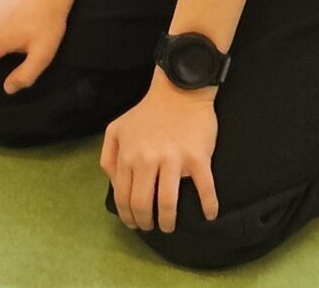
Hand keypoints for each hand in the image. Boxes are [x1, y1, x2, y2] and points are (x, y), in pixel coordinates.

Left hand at [101, 77, 220, 234]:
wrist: (180, 91)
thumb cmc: (147, 113)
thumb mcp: (116, 129)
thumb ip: (109, 157)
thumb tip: (114, 185)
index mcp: (128, 154)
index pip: (124, 195)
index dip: (128, 215)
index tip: (134, 223)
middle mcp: (147, 159)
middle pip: (143, 203)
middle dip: (145, 221)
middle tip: (151, 227)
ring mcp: (174, 159)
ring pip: (168, 202)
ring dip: (168, 221)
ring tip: (169, 226)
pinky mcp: (197, 158)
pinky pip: (204, 189)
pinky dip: (208, 206)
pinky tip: (209, 215)